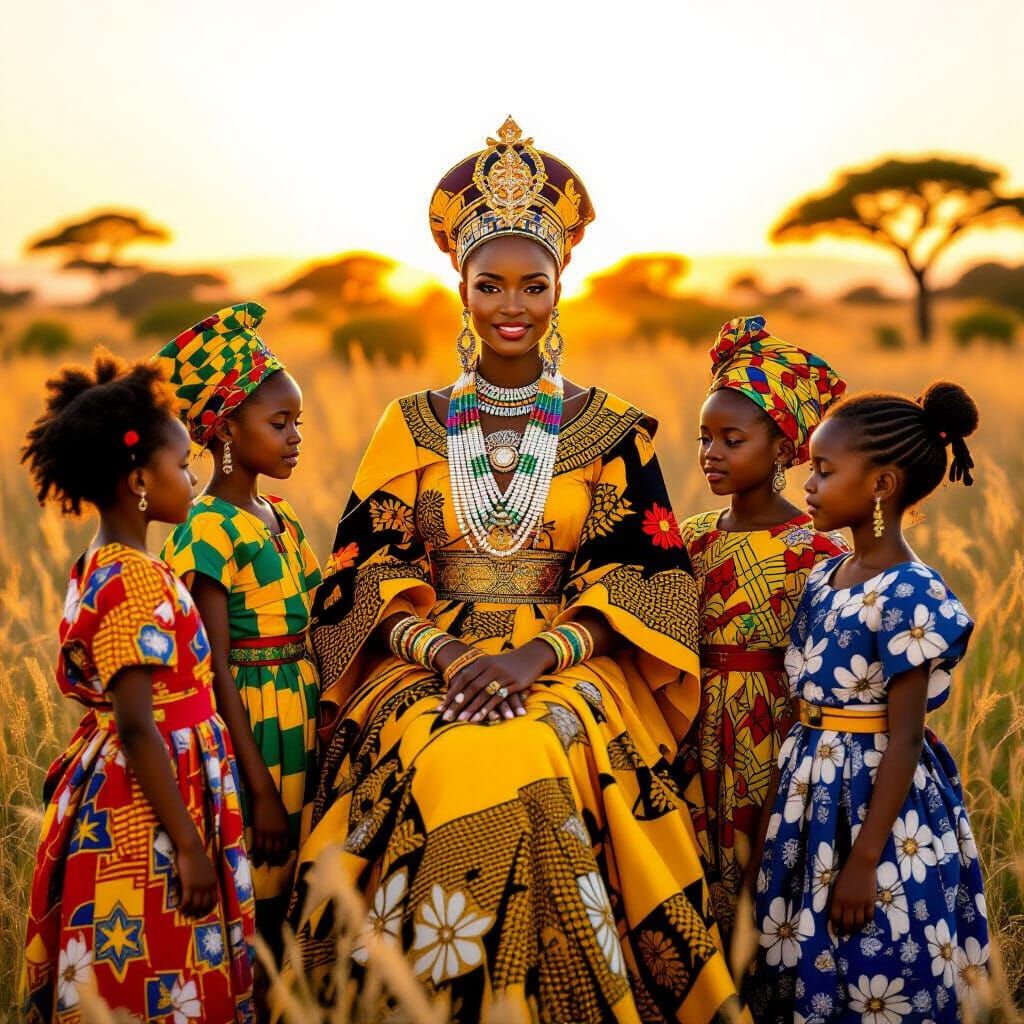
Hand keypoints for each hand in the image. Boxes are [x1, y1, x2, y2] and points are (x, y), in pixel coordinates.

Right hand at [176, 842, 217, 917]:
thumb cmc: (197, 856)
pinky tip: (178, 907)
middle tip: (191, 916)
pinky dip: (182, 907)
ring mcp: (199, 886)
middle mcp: (208, 886)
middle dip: (198, 913)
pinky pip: (186, 902)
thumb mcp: (207, 868)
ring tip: (183, 912)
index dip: (208, 909)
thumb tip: (203, 886)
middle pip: (205, 905)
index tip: (201, 913)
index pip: (214, 900)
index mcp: (214, 881)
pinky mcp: (188, 885)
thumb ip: (207, 878)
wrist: (191, 848)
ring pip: (195, 906)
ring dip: (189, 911)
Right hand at [249, 779, 290, 867]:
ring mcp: (268, 833)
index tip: (282, 861)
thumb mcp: (284, 817)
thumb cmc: (276, 804)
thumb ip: (284, 829)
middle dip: (275, 860)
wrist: (266, 796)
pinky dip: (256, 854)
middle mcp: (278, 833)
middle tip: (273, 867)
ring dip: (265, 859)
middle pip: (277, 851)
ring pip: (267, 850)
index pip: (287, 846)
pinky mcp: (258, 831)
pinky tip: (255, 859)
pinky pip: (258, 846)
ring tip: (263, 866)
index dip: (284, 855)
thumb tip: (284, 839)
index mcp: (287, 829)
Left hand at [439, 642, 554, 723]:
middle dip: (458, 704)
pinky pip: (497, 698)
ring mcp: (502, 676)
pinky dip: (488, 708)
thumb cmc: (506, 664)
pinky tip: (481, 717)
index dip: (452, 693)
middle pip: (470, 688)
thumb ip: (475, 676)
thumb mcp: (489, 664)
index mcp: (482, 662)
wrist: (530, 656)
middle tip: (447, 717)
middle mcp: (490, 668)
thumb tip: (456, 693)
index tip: (441, 707)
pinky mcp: (513, 683)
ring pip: (483, 694)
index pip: (463, 679)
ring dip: (472, 708)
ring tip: (462, 720)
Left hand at [829, 849, 877, 934]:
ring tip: (854, 931)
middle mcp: (848, 904)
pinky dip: (866, 922)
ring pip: (858, 923)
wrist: (860, 865)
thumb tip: (835, 913)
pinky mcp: (870, 902)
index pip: (835, 918)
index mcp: (837, 899)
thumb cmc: (846, 873)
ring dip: (855, 929)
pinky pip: (869, 917)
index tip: (835, 931)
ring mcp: (860, 904)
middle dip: (845, 931)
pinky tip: (864, 922)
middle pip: (847, 923)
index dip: (834, 926)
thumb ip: (836, 900)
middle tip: (844, 935)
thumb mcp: (836, 886)